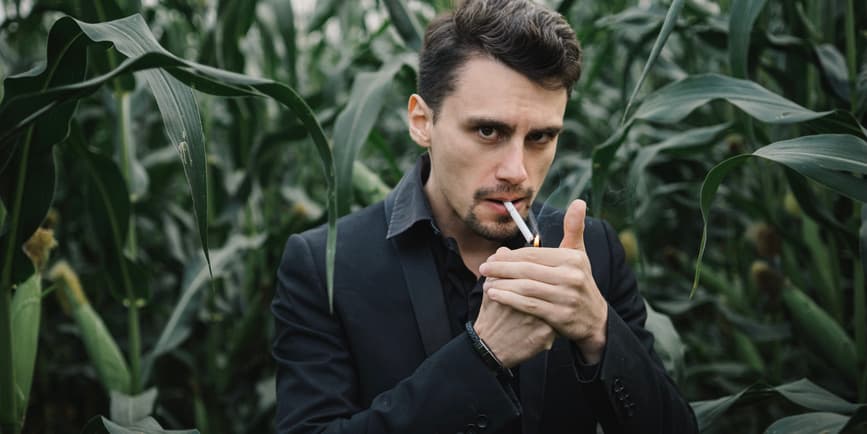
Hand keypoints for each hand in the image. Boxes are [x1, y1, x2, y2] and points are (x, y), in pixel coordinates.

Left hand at [478, 200, 607, 362]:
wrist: (594, 319)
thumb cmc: (579, 281)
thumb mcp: (579, 255)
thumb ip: (574, 229)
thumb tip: (578, 201)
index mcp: (572, 259)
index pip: (533, 254)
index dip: (510, 255)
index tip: (492, 256)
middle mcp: (571, 276)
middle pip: (527, 270)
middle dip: (501, 268)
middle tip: (482, 267)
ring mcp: (566, 297)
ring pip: (526, 288)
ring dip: (502, 285)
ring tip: (485, 284)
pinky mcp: (560, 316)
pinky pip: (529, 306)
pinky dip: (509, 300)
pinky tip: (495, 296)